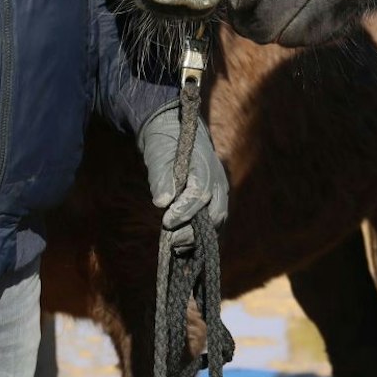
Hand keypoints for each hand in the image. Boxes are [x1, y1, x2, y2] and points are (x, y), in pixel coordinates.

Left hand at [138, 103, 229, 251]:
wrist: (174, 133)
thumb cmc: (165, 144)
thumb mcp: (158, 156)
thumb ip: (161, 179)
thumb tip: (162, 202)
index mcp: (205, 166)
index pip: (200, 194)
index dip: (184, 211)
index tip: (166, 221)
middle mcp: (217, 180)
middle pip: (216, 212)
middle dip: (194, 230)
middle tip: (172, 239)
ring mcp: (218, 191)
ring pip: (218, 220)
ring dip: (198, 236)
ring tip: (176, 244)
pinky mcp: (215, 200)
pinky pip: (214, 222)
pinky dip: (201, 234)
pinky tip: (183, 242)